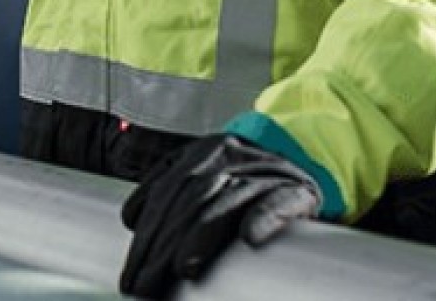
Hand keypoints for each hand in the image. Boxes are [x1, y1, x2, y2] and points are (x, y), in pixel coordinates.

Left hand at [119, 134, 320, 298]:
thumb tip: (131, 219)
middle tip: (146, 283)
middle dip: (163, 245)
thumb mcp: (205, 172)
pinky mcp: (297, 190)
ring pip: (226, 200)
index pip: (166, 193)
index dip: (146, 234)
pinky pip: (278, 203)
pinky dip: (264, 219)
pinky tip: (249, 239)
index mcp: (203, 152)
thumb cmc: (246, 180)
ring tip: (182, 267)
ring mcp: (264, 170)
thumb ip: (167, 188)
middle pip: (189, 199)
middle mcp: (231, 155)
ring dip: (202, 236)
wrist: (305, 160)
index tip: (130, 273)